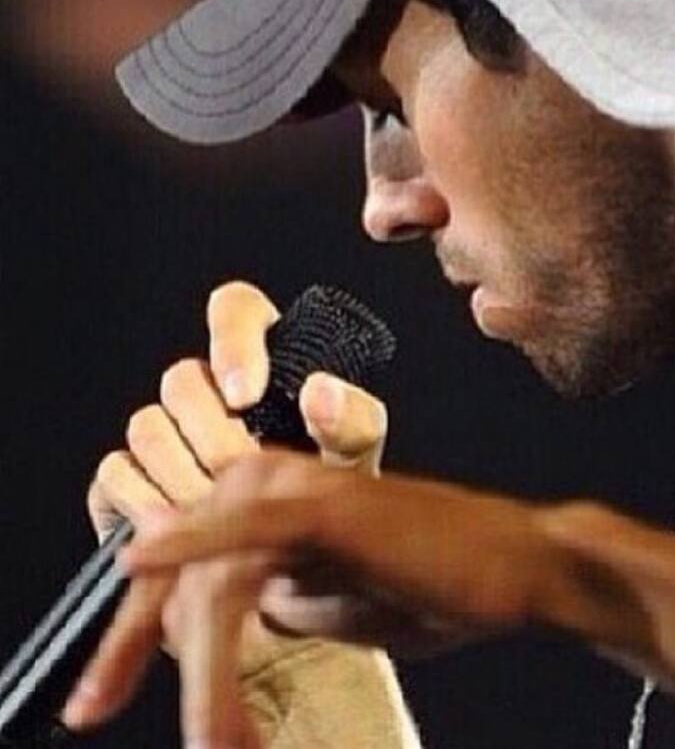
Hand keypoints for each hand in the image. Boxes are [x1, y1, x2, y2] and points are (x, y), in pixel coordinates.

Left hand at [67, 454, 555, 746]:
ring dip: (206, 673)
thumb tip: (237, 618)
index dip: (130, 633)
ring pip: (212, 582)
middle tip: (95, 708)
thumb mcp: (340, 606)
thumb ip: (285, 600)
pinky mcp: (330, 506)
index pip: (180, 569)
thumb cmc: (442, 584)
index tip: (97, 698)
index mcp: (276, 508)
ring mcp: (303, 492)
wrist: (518, 567)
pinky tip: (143, 556)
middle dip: (129, 648)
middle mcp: (276, 487)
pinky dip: (192, 545)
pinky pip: (247, 529)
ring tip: (222, 743)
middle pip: (173, 571)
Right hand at [83, 280, 387, 671]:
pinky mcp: (126, 483)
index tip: (247, 395)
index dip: (231, 344)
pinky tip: (187, 531)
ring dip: (186, 475)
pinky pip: (116, 475)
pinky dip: (149, 504)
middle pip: (181, 379)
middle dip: (214, 434)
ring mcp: (163, 435)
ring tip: (223, 506)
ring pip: (147, 427)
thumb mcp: (354, 461)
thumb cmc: (328, 497)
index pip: (234, 309)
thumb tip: (320, 390)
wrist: (294, 571)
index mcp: (263, 360)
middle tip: (243, 471)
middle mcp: (206, 390)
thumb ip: (352, 422)